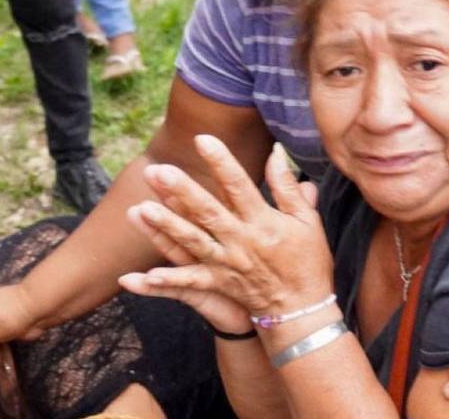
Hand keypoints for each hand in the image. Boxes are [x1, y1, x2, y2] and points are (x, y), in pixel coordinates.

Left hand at [124, 136, 332, 317]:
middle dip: (182, 191)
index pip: (238, 186)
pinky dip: (167, 279)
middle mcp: (241, 241)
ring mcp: (226, 264)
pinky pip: (189, 281)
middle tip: (158, 170)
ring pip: (192, 241)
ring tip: (141, 208)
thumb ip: (288, 187)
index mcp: (263, 222)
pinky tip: (142, 275)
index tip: (202, 139)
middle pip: (208, 211)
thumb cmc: (307, 261)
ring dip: (166, 226)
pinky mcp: (218, 284)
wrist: (303, 310)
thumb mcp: (307, 221)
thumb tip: (276, 153)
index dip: (221, 162)